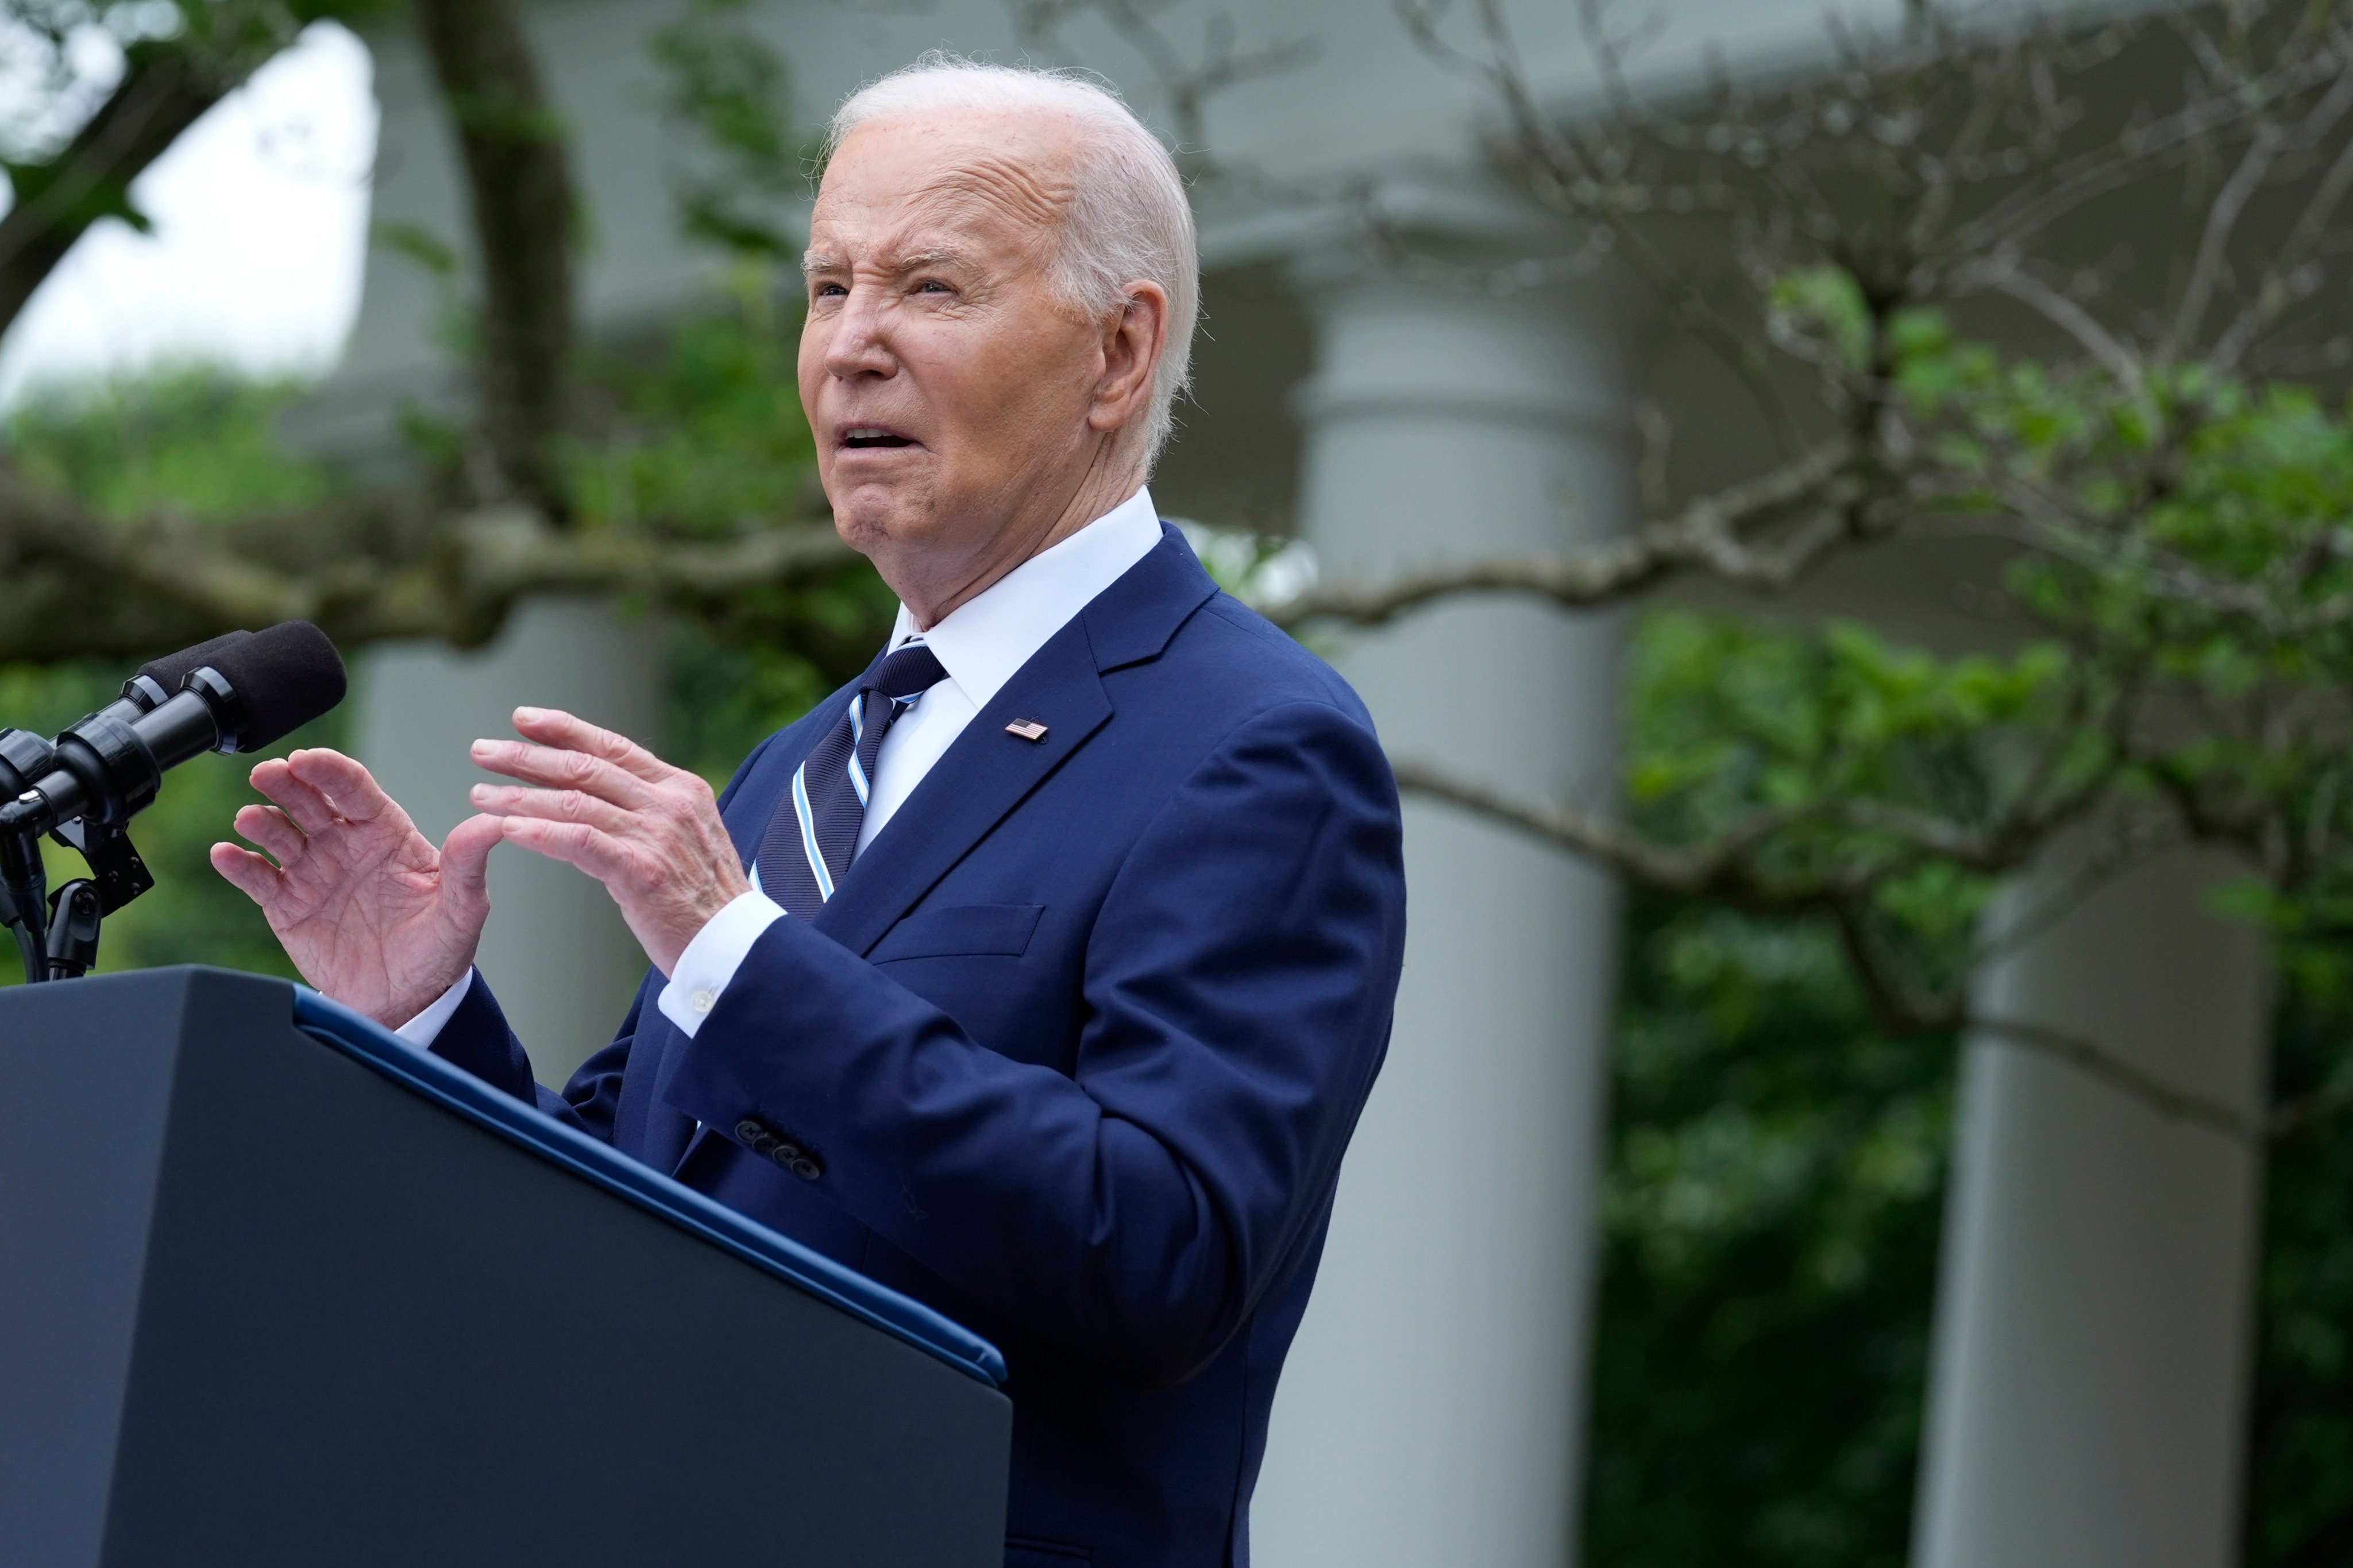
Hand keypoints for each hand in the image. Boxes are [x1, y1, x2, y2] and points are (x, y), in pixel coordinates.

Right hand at [210, 749, 502, 1028]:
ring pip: (279, 834)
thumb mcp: (463, 907)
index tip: (308, 760)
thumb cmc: (439, 948)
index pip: (355, 789)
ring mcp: (312, 871)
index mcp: (386, 832)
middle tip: (268, 773)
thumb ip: (469, 864)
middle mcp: (345, 843)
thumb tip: (495, 824)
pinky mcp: (286, 905)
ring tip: (251, 819)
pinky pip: (257, 878)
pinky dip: (238, 865)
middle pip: (310, 801)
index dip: (330, 771)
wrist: (407, 1001)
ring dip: (262, 822)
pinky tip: (226, 854)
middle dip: (287, 783)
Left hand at [466, 707, 750, 976]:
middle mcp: (670, 803)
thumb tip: (597, 799)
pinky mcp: (643, 871)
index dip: (564, 729)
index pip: (613, 747)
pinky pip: (581, 841)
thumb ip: (648, 813)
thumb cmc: (705, 901)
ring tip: (479, 795)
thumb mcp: (684, 839)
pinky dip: (541, 832)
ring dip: (520, 796)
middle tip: (482, 751)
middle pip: (586, 767)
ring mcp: (658, 835)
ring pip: (575, 802)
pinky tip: (509, 829)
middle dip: (527, 756)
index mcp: (681, 788)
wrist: (738, 947)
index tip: (523, 719)